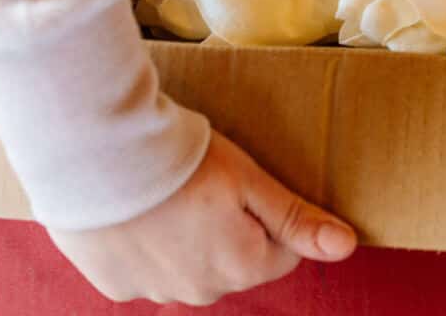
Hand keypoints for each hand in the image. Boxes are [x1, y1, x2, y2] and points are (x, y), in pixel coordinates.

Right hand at [48, 129, 356, 304]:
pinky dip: (142, 246)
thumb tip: (347, 246)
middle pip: (232, 262)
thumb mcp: (250, 179)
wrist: (98, 154)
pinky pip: (141, 270)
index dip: (267, 214)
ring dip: (183, 240)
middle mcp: (201, 291)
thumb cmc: (180, 159)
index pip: (280, 251)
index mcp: (243, 266)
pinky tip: (134, 210)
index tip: (242, 185)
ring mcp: (154, 292)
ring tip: (164, 192)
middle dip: (226, 230)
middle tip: (201, 184)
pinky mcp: (115, 284)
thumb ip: (296, 218)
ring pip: (186, 267)